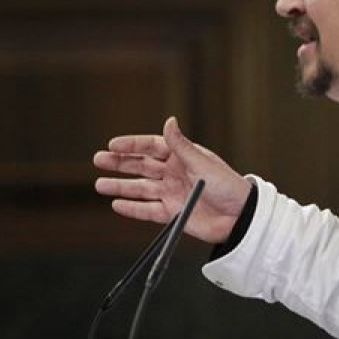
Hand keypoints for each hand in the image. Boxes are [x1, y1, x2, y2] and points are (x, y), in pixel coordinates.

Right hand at [94, 116, 250, 244]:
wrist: (240, 217)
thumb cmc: (228, 186)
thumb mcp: (203, 162)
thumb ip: (182, 145)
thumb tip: (169, 121)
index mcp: (181, 156)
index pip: (151, 147)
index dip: (131, 145)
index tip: (112, 145)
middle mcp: (173, 173)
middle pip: (140, 166)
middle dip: (119, 163)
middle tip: (98, 160)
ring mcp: (172, 193)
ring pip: (140, 188)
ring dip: (120, 186)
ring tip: (99, 185)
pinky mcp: (173, 213)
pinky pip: (147, 210)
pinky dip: (132, 208)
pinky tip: (117, 205)